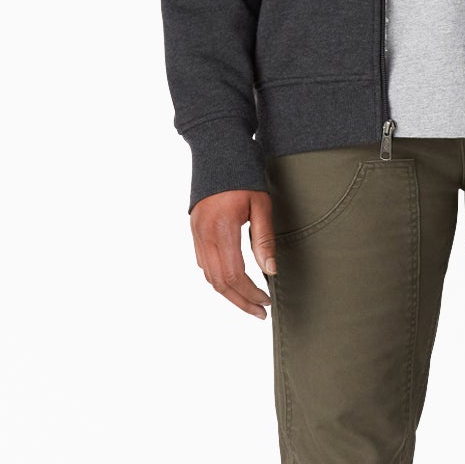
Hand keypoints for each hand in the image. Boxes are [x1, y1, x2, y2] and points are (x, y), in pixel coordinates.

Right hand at [188, 187, 276, 318]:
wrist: (217, 151)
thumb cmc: (243, 175)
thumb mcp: (261, 204)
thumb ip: (264, 239)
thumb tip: (270, 271)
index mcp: (221, 229)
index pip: (233, 275)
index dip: (250, 293)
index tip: (266, 301)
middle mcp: (204, 235)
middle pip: (219, 282)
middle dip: (240, 301)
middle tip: (260, 312)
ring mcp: (196, 233)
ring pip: (209, 276)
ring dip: (228, 293)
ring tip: (249, 302)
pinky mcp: (194, 230)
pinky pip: (203, 263)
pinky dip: (218, 278)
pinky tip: (233, 282)